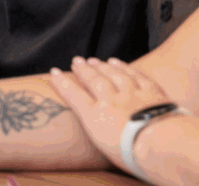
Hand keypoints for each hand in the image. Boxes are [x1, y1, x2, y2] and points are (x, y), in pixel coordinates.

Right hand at [49, 56, 170, 170]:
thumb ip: (95, 128)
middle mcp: (111, 101)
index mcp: (96, 116)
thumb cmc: (131, 153)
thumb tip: (90, 119)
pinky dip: (126, 67)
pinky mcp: (152, 93)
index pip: (74, 95)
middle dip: (83, 70)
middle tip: (76, 61)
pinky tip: (118, 63)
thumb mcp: (103, 145)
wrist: (160, 144)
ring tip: (94, 60)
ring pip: (114, 75)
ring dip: (103, 66)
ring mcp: (132, 94)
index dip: (62, 83)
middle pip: (94, 81)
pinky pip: (136, 76)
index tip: (53, 72)